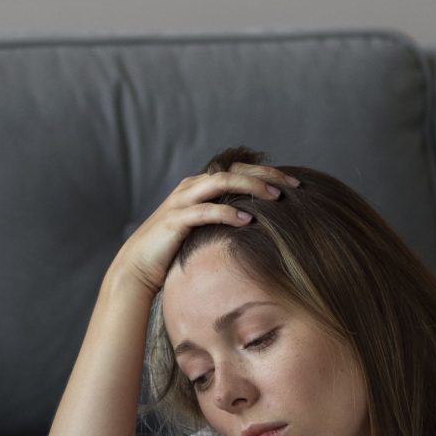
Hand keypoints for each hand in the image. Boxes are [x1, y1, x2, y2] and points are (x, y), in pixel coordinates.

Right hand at [109, 160, 302, 297]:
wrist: (139, 266)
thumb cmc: (177, 250)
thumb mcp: (207, 229)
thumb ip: (227, 218)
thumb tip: (263, 222)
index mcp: (201, 185)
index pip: (240, 169)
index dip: (268, 173)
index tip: (296, 183)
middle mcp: (192, 186)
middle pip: (234, 170)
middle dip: (265, 176)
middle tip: (293, 186)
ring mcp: (182, 201)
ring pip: (220, 183)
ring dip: (250, 188)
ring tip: (274, 198)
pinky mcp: (175, 219)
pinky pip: (204, 211)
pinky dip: (226, 213)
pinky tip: (246, 220)